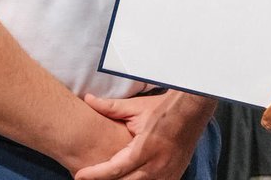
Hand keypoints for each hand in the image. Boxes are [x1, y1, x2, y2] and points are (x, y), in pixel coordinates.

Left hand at [74, 92, 213, 179]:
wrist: (192, 111)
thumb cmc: (163, 110)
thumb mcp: (136, 107)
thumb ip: (110, 107)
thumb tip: (87, 99)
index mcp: (145, 148)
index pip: (115, 168)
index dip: (95, 175)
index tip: (79, 176)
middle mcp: (156, 166)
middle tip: (88, 179)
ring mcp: (167, 174)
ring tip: (108, 179)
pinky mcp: (174, 177)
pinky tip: (129, 178)